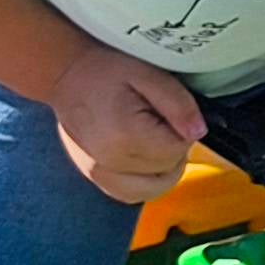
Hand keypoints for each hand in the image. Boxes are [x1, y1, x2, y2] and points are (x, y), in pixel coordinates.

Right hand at [49, 44, 205, 204]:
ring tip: (154, 141)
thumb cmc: (106, 70)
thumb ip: (178, 103)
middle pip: (167, 170)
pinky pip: (132, 194)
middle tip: (159, 122)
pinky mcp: (95, 178)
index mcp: (125, 135)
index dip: (182, 130)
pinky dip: (146, 182)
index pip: (177, 149)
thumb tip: (199, 132)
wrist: (65, 76)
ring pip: (154, 188)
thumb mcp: (148, 74)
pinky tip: (144, 160)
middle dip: (173, 148)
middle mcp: (110, 162)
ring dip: (164, 169)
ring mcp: (99, 174)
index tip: (168, 112)